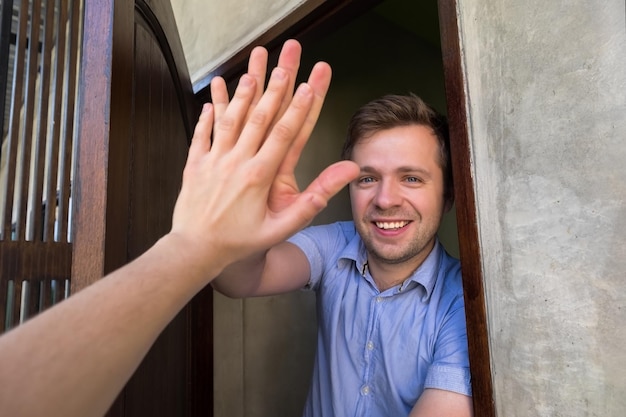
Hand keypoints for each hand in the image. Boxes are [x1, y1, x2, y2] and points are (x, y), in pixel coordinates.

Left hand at [170, 40, 358, 275]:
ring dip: (242, 93)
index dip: (298, 107)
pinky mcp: (194, 165)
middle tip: (285, 63)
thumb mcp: (280, 228)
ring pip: (230, 120)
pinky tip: (211, 100)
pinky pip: (201, 135)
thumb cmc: (240, 242)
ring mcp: (213, 161)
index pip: (283, 134)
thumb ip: (311, 202)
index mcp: (259, 175)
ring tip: (252, 70)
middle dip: (274, 88)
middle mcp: (236, 162)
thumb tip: (340, 179)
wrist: (195, 250)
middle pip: (258, 117)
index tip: (309, 85)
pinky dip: (207, 116)